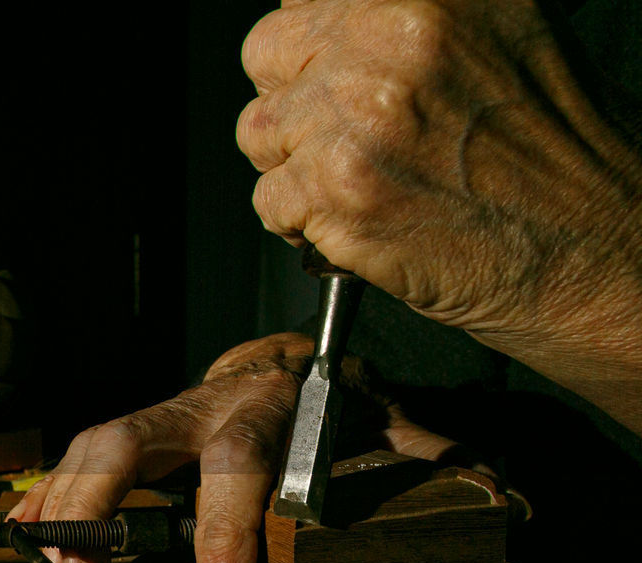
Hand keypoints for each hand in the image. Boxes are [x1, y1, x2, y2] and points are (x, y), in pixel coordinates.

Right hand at [8, 333, 460, 562]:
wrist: (297, 366)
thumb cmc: (339, 409)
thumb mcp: (390, 426)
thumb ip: (431, 455)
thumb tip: (504, 497)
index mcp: (269, 405)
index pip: (238, 462)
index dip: (224, 526)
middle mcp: (202, 404)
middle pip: (133, 441)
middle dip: (102, 507)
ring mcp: (162, 417)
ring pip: (96, 448)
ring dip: (65, 509)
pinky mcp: (136, 436)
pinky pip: (80, 459)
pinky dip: (51, 496)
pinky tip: (29, 533)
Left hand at [237, 0, 641, 430]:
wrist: (593, 249)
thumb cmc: (553, 152)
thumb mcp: (496, 34)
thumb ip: (398, 19)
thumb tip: (312, 12)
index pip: (302, 1)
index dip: (314, 48)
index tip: (334, 74)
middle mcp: (390, 42)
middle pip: (266, 55)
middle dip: (294, 99)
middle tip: (347, 134)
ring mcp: (359, 118)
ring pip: (259, 132)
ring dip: (294, 163)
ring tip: (360, 181)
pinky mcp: (339, 193)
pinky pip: (268, 200)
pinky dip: (301, 221)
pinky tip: (359, 220)